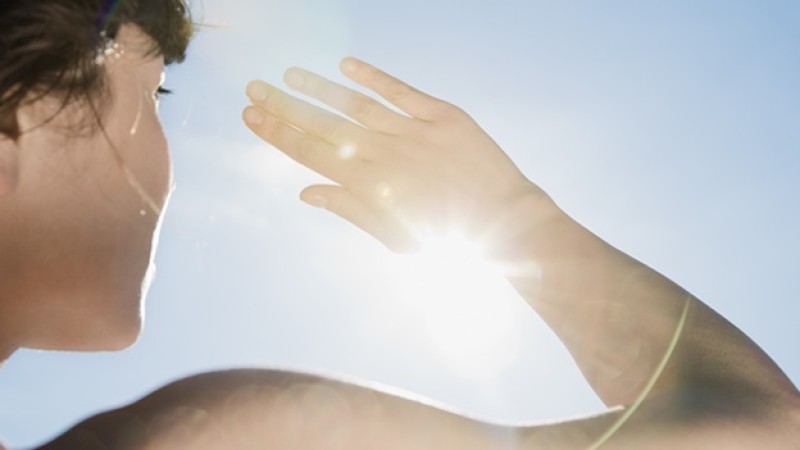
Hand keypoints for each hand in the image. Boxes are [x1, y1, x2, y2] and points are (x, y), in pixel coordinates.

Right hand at [243, 57, 545, 251]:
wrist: (505, 225)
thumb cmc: (448, 242)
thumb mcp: (394, 238)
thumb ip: (350, 210)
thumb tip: (306, 192)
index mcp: (370, 187)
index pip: (311, 154)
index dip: (278, 134)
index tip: (251, 116)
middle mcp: (385, 154)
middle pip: (323, 125)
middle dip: (284, 107)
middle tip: (253, 88)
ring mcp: (413, 132)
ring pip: (355, 104)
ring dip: (319, 89)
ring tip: (289, 75)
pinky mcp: (443, 116)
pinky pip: (401, 91)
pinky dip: (373, 77)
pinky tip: (346, 65)